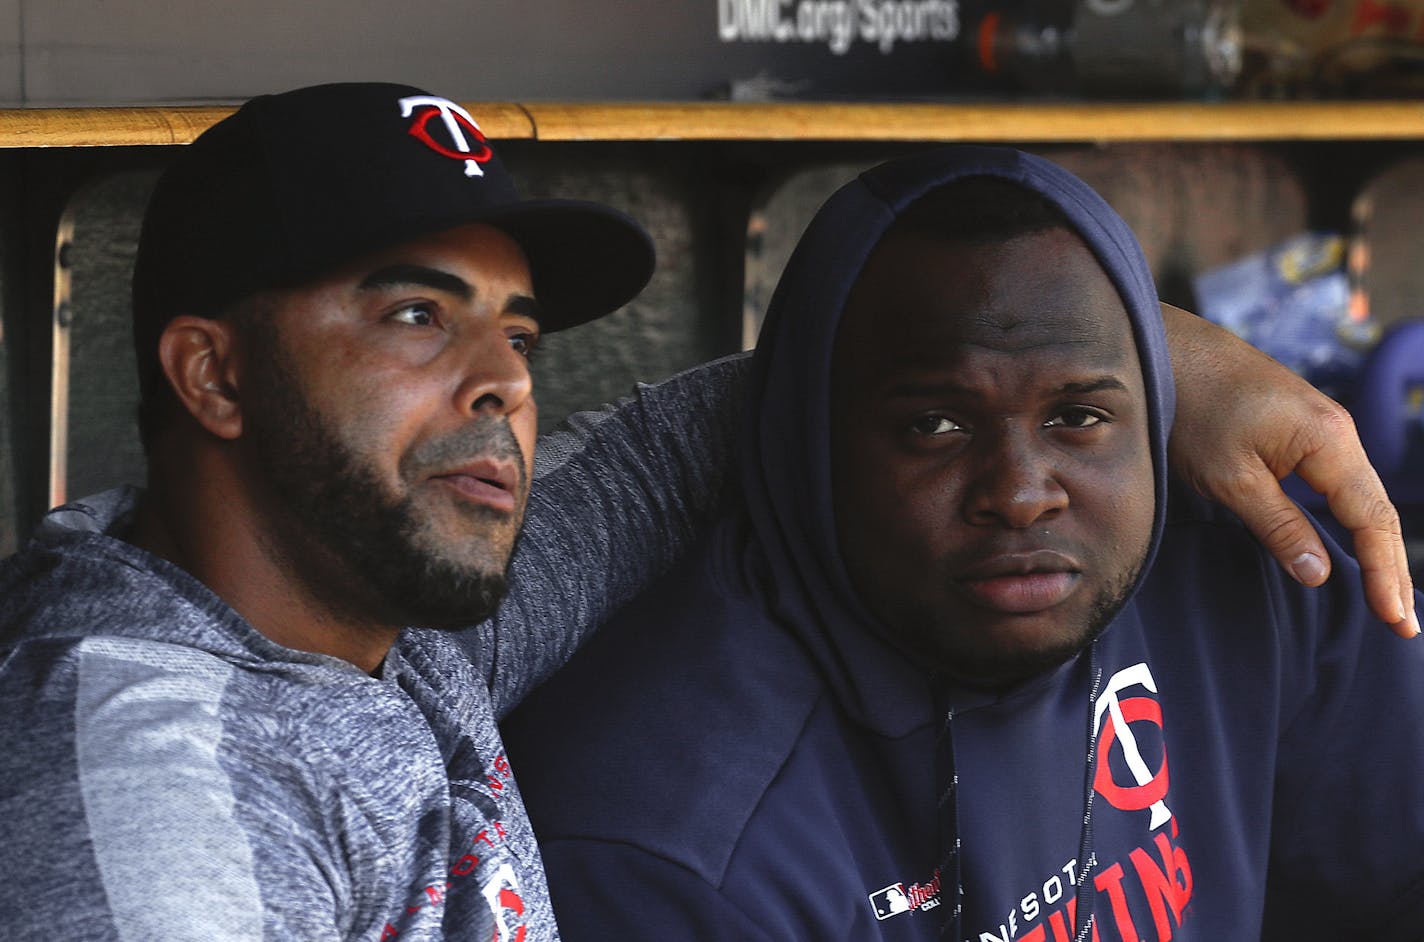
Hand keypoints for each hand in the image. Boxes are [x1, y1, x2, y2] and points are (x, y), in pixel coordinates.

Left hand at [1162, 302, 1417, 637]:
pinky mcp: (1298, 428)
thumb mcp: (1230, 477)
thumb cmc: (1193, 408)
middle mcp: (1336, 432)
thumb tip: (1319, 574)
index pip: (1371, 519)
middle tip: (1403, 625)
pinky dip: (1350, 519)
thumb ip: (1277, 525)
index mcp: (1329, 441)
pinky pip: (1338, 482)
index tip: (1396, 621)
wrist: (1166, 351)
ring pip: (1358, 496)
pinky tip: (1348, 544)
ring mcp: (1320, 427)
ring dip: (1373, 546)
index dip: (1385, 573)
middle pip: (1375, 509)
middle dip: (1391, 568)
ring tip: (1386, 596)